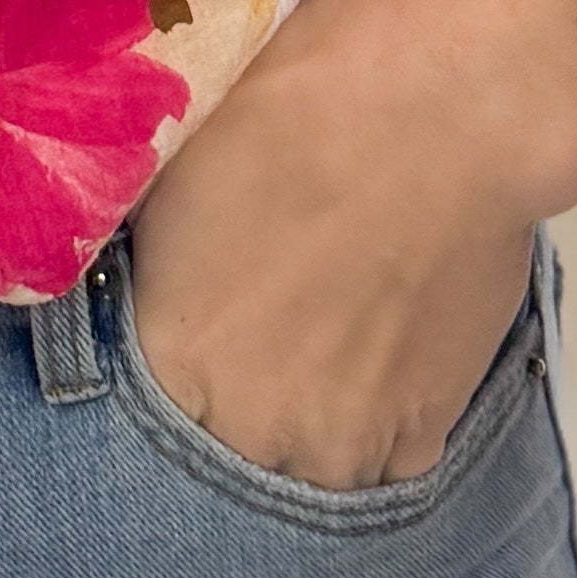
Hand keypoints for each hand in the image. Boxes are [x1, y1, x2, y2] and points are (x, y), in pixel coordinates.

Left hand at [126, 0, 576, 491]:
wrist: (443, 106)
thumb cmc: (298, 107)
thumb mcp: (173, 174)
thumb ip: (146, 259)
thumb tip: (137, 281)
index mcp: (173, 360)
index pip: (133, 410)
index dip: (159, 370)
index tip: (180, 335)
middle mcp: (251, 429)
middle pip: (218, 453)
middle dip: (226, 409)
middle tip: (252, 338)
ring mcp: (342, 447)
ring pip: (301, 471)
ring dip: (300, 430)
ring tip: (315, 348)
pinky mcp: (423, 437)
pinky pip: (380, 467)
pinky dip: (371, 427)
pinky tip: (370, 359)